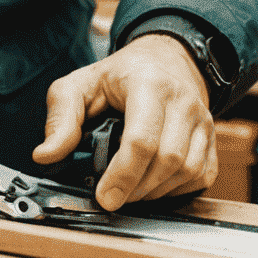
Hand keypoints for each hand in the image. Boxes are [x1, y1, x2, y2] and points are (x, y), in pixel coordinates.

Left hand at [32, 34, 214, 210]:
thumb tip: (45, 155)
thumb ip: (60, 118)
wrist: (163, 61)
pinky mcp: (211, 141)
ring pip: (187, 172)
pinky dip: (174, 191)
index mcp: (148, 82)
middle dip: (136, 188)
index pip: (142, 138)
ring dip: (154, 192)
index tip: (104, 196)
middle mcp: (183, 101)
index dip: (123, 174)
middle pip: (168, 160)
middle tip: (112, 196)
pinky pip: (200, 178)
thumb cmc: (118, 77)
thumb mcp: (79, 85)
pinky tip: (151, 184)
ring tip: (129, 189)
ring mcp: (203, 121)